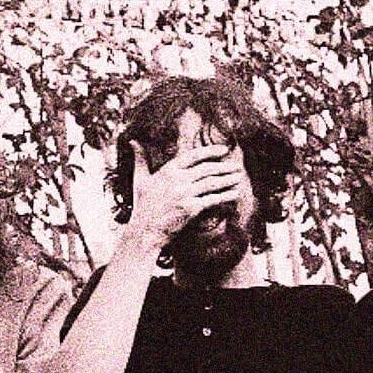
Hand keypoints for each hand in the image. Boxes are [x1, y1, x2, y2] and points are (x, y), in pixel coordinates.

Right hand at [121, 141, 246, 253]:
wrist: (145, 230)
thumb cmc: (142, 206)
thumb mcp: (139, 179)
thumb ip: (140, 159)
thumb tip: (133, 142)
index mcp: (167, 170)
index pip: (193, 155)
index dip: (210, 151)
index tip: (224, 149)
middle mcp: (178, 179)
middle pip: (207, 169)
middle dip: (224, 167)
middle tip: (237, 165)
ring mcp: (185, 194)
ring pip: (212, 183)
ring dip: (228, 179)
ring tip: (240, 176)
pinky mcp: (191, 208)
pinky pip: (213, 199)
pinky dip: (226, 196)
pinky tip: (235, 193)